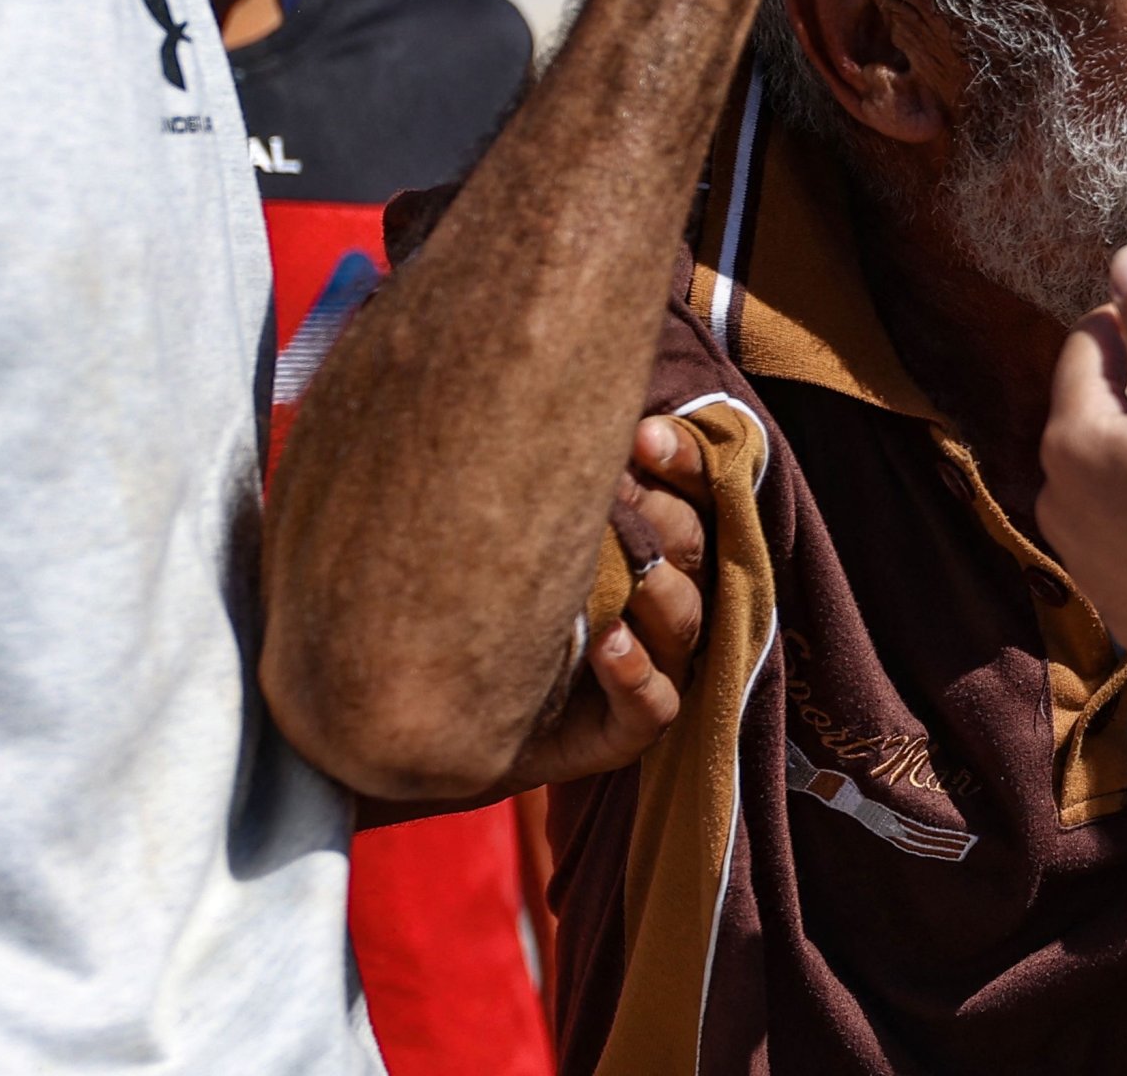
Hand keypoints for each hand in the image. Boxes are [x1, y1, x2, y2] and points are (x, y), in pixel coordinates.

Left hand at [501, 415, 712, 791]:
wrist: (432, 714)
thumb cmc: (477, 606)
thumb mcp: (505, 534)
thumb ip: (534, 481)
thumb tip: (519, 397)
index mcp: (649, 544)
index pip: (692, 492)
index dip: (681, 462)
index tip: (642, 436)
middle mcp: (661, 600)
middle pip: (693, 547)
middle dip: (658, 517)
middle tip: (613, 490)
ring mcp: (651, 665)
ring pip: (686, 619)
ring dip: (655, 589)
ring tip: (616, 568)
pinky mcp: (626, 729)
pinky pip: (656, 704)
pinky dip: (635, 672)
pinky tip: (606, 642)